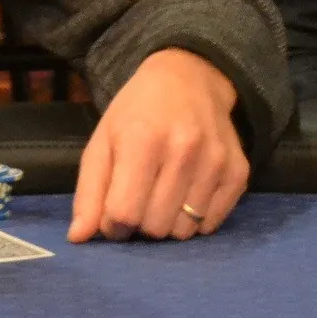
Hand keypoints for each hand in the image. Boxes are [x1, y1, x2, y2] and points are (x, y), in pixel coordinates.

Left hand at [67, 48, 247, 242]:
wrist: (189, 79)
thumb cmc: (136, 113)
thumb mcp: (102, 142)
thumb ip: (88, 192)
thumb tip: (78, 238)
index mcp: (141, 140)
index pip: (124, 213)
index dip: (113, 223)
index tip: (113, 212)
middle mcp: (183, 150)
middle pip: (155, 227)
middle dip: (140, 223)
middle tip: (139, 198)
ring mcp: (215, 162)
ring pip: (184, 231)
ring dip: (168, 222)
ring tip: (162, 193)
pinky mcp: (238, 173)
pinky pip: (211, 225)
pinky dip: (195, 219)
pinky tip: (186, 192)